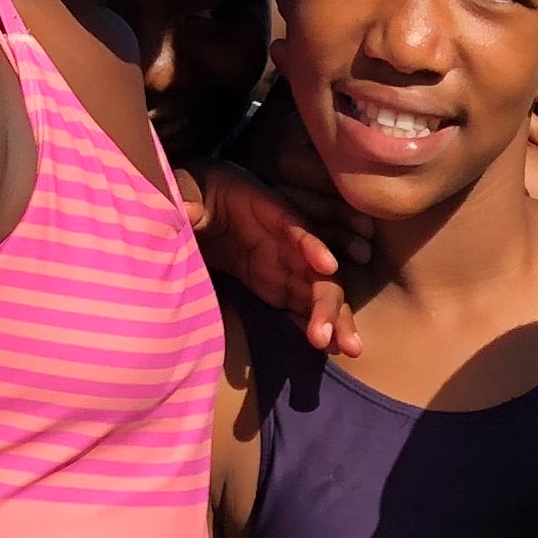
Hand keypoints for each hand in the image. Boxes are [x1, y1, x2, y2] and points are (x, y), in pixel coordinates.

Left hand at [195, 159, 365, 363]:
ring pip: (318, 295)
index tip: (328, 265)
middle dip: (328, 302)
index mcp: (268, 211)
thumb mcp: (189, 187)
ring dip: (334, 321)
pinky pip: (301, 309)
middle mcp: (288, 242)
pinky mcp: (278, 288)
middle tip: (329, 336)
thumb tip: (187, 212)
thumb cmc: (199, 191)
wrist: (201, 208)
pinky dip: (314, 326)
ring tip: (350, 349)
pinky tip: (330, 348)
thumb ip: (188, 196)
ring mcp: (286, 268)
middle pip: (317, 272)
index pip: (295, 227)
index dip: (312, 245)